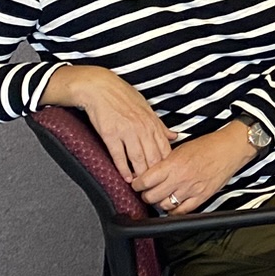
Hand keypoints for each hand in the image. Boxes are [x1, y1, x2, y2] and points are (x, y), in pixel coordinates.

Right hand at [43, 65, 171, 178]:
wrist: (99, 87)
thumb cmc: (123, 96)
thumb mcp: (146, 108)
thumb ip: (160, 125)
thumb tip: (175, 136)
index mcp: (152, 123)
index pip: (164, 149)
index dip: (167, 165)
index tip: (168, 177)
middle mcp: (142, 128)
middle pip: (153, 157)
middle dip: (156, 174)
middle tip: (157, 187)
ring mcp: (126, 131)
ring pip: (138, 158)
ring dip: (141, 174)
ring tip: (143, 186)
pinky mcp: (110, 134)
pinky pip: (119, 156)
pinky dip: (123, 169)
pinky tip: (126, 177)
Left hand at [131, 123, 252, 213]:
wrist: (230, 148)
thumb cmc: (208, 146)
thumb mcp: (180, 149)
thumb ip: (165, 163)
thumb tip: (151, 173)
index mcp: (172, 164)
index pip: (145, 181)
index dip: (137, 184)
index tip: (137, 183)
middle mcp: (180, 179)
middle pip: (151, 196)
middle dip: (146, 195)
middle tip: (147, 191)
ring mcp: (191, 190)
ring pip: (164, 206)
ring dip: (160, 203)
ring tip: (161, 197)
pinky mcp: (201, 197)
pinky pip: (182, 211)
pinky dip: (174, 210)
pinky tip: (173, 205)